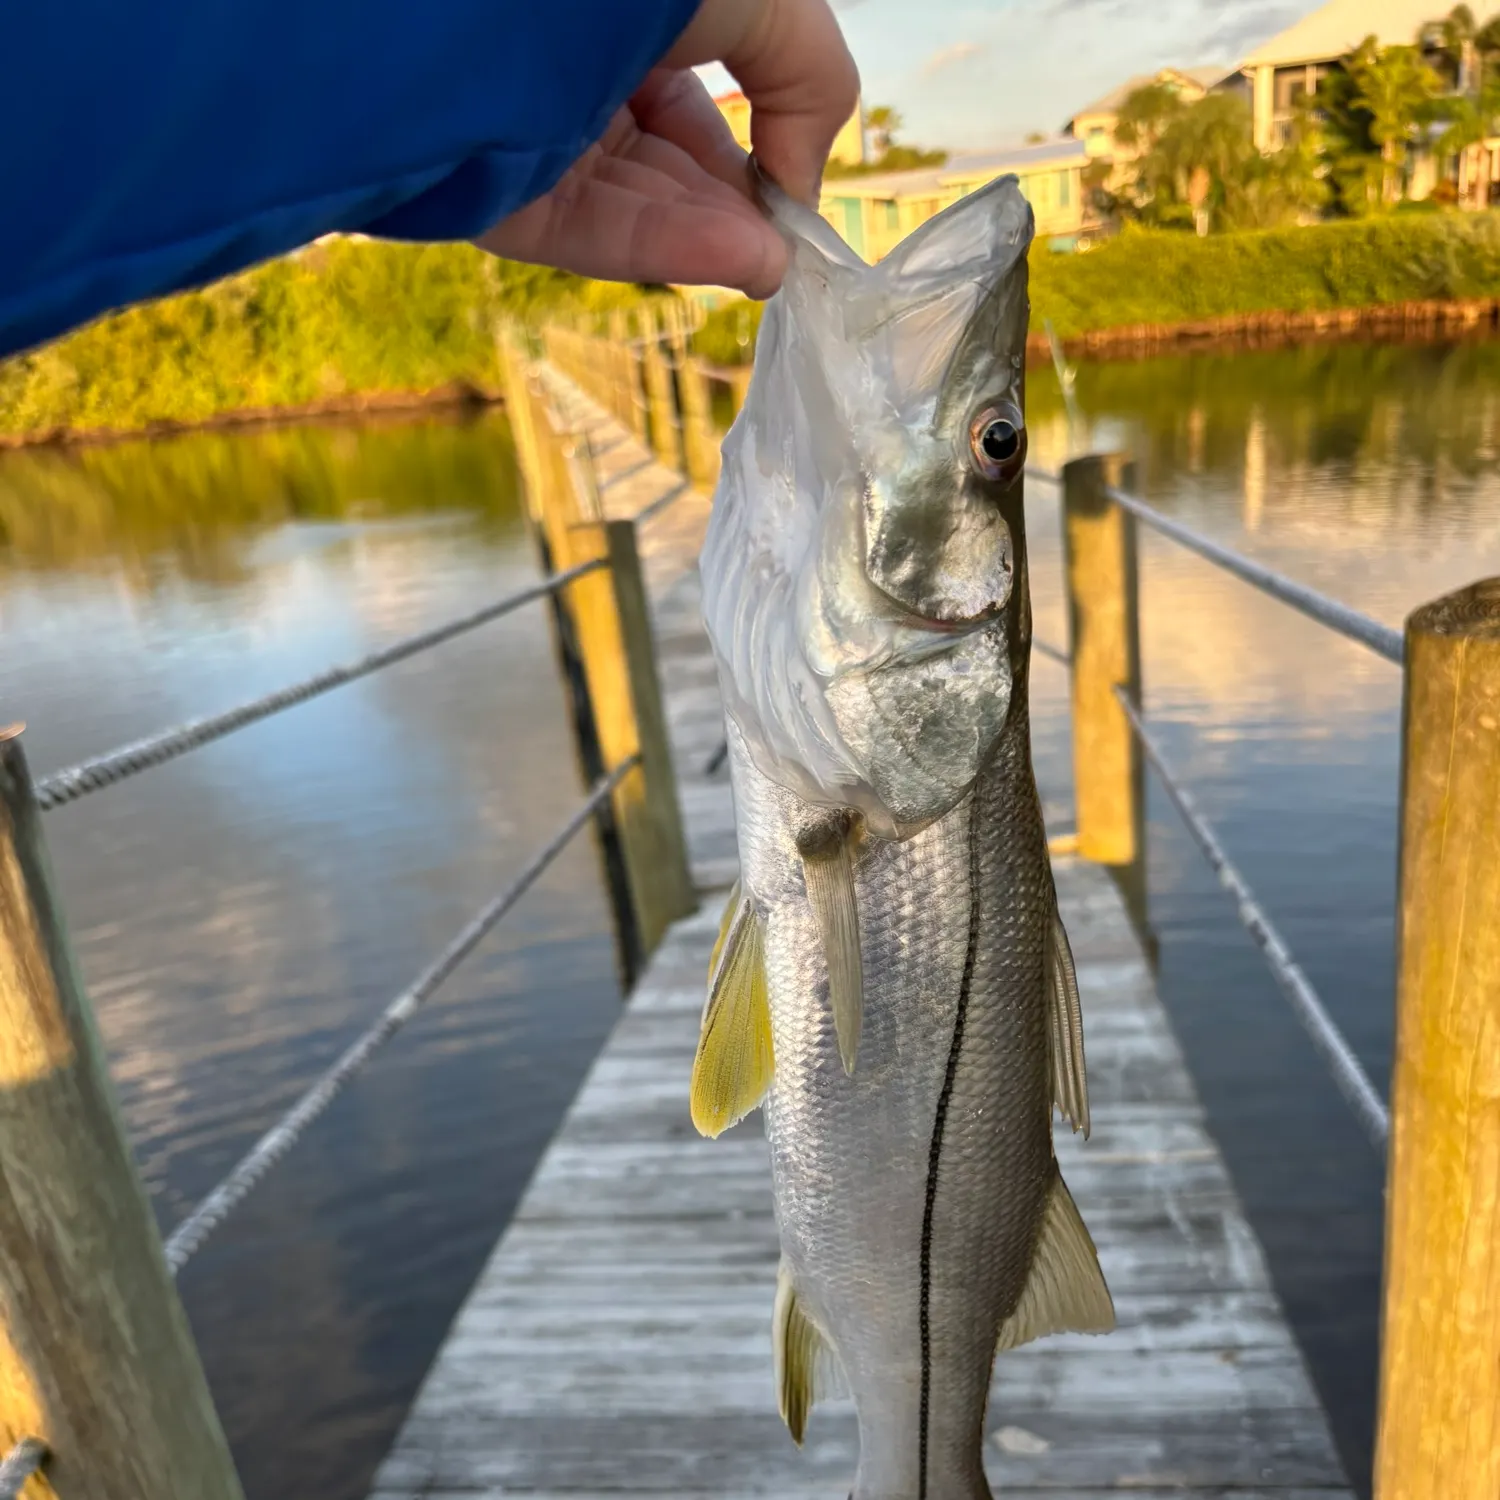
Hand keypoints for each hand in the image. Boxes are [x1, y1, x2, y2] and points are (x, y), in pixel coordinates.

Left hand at [476, 0, 857, 298]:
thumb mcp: (771, 1)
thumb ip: (809, 85)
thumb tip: (802, 187)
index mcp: (623, 16)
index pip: (686, 108)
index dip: (750, 156)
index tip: (792, 200)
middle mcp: (571, 71)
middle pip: (663, 166)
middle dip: (732, 208)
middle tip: (784, 248)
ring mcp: (531, 136)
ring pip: (632, 205)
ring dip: (712, 237)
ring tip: (769, 265)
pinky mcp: (499, 191)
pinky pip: (590, 228)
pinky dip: (666, 247)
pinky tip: (737, 260)